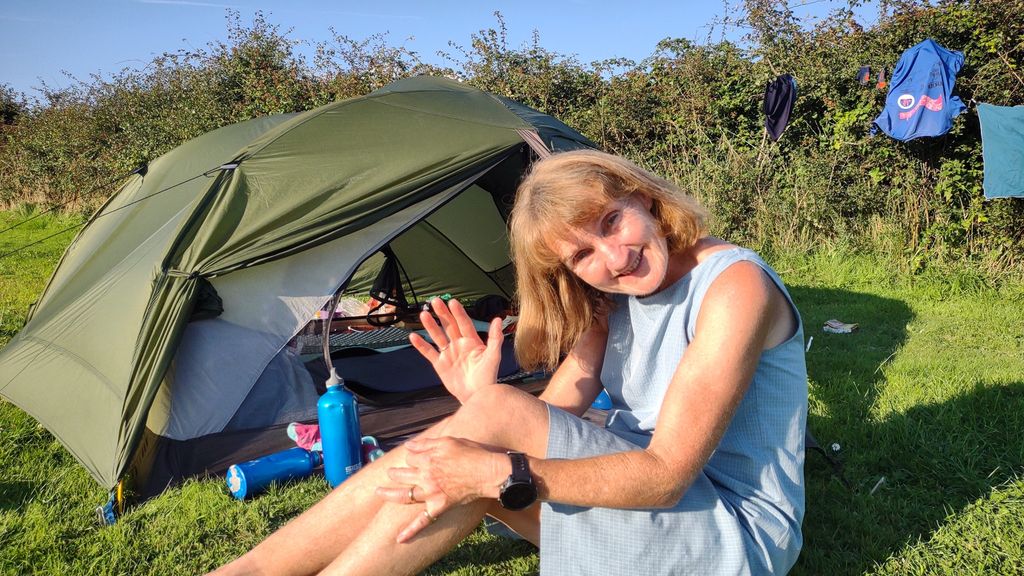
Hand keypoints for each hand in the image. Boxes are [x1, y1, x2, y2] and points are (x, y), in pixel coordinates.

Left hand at [375, 436, 505, 542]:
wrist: (489, 472)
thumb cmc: (473, 454)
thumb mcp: (449, 442)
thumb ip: (427, 444)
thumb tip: (409, 445)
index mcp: (428, 459)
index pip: (410, 458)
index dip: (412, 458)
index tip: (415, 459)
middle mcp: (426, 476)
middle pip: (402, 474)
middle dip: (395, 473)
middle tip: (391, 473)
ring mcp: (431, 493)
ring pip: (404, 496)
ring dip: (389, 494)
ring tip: (379, 492)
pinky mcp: (439, 507)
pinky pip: (423, 521)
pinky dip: (411, 531)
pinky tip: (399, 539)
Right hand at [409, 298, 503, 403]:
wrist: (476, 396)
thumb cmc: (487, 377)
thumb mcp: (493, 356)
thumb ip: (495, 338)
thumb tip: (498, 319)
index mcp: (472, 341)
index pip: (464, 323)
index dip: (458, 313)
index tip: (452, 302)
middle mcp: (459, 345)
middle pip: (449, 325)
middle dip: (442, 313)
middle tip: (435, 301)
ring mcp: (449, 354)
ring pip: (438, 336)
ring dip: (430, 326)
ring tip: (424, 314)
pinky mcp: (440, 364)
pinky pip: (429, 352)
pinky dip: (421, 345)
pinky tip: (414, 336)